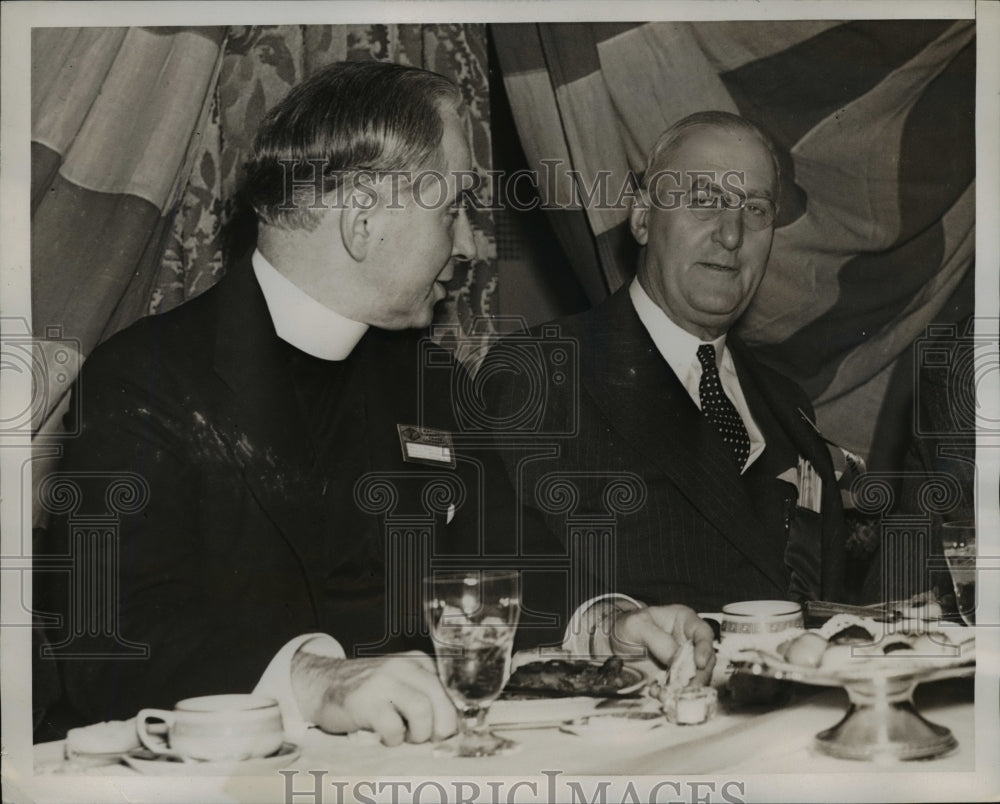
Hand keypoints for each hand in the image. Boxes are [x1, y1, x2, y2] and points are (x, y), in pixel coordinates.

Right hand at [291, 649, 457, 745]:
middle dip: (440, 727)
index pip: (448, 689)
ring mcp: (383, 681)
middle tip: (426, 739)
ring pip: (422, 709)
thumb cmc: (367, 692)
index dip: (449, 716)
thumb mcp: (399, 683)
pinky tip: (384, 737)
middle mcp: (402, 665)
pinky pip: (393, 726)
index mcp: (417, 661)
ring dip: (418, 733)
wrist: (322, 685)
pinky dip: (393, 739)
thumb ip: (423, 695)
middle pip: (439, 697)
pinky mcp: (366, 700)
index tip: (442, 732)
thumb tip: (450, 728)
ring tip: (405, 737)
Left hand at [610, 605, 715, 684]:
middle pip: (705, 660)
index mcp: (683, 621)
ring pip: (694, 677)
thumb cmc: (626, 626)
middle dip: (697, 675)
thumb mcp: (637, 625)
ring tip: (666, 692)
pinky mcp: (674, 677)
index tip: (699, 663)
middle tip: (686, 687)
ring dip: (684, 688)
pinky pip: (680, 688)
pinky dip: (672, 694)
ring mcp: (682, 661)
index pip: (703, 633)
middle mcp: (687, 641)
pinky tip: (657, 693)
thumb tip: (676, 658)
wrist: (612, 643)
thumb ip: (658, 638)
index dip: (705, 648)